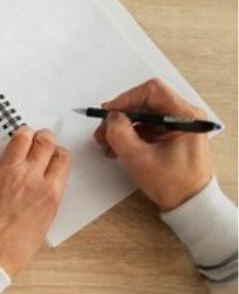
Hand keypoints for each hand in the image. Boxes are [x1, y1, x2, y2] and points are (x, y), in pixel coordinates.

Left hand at [0, 127, 71, 277]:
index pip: (62, 157)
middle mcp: (30, 178)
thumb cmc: (14, 247)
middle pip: (44, 142)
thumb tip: (46, 182)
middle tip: (40, 139)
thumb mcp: (45, 222)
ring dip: (22, 134)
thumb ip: (48, 197)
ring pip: (19, 138)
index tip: (54, 153)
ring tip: (21, 137)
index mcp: (50, 192)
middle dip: (44, 137)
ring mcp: (5, 174)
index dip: (58, 152)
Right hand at [93, 78, 212, 211]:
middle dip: (121, 116)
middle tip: (104, 131)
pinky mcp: (172, 134)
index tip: (109, 113)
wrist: (189, 202)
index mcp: (186, 117)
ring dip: (123, 126)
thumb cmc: (175, 185)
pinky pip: (148, 125)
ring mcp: (179, 125)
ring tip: (109, 142)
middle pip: (146, 102)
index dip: (126, 99)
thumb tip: (111, 118)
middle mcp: (185, 116)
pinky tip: (120, 146)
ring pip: (144, 114)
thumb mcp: (139, 159)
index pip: (152, 91)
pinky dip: (131, 134)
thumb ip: (120, 135)